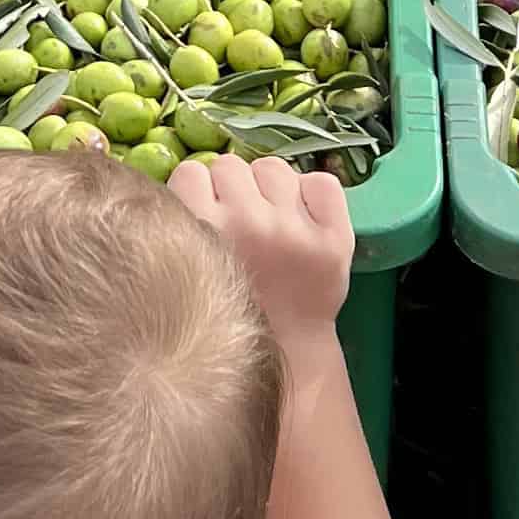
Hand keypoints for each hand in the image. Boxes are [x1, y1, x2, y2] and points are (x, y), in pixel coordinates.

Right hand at [171, 153, 351, 356]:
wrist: (287, 353)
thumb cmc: (230, 312)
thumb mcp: (191, 270)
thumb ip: (183, 225)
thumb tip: (190, 183)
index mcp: (205, 231)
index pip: (190, 172)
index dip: (196, 192)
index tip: (205, 215)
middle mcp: (250, 223)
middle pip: (228, 165)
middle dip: (229, 189)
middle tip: (238, 222)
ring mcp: (296, 228)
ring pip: (272, 167)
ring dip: (267, 187)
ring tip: (270, 220)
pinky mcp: (335, 236)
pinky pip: (321, 182)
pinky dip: (312, 195)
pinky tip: (303, 219)